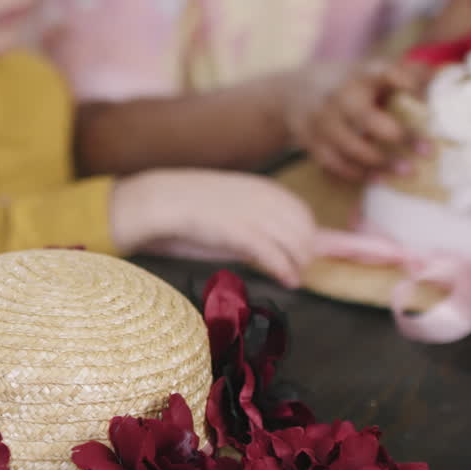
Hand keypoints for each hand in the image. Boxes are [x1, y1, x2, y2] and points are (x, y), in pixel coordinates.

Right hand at [112, 169, 315, 287]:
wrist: (161, 201)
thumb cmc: (191, 207)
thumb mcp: (232, 206)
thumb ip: (257, 216)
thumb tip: (279, 234)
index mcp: (264, 188)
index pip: (303, 212)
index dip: (309, 236)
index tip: (304, 253)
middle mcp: (265, 199)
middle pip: (305, 229)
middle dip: (306, 252)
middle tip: (297, 270)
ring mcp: (254, 214)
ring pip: (296, 243)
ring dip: (299, 264)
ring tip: (292, 277)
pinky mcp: (241, 232)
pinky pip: (275, 254)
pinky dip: (285, 269)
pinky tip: (288, 280)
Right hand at [286, 59, 430, 181]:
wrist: (291, 92)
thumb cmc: (346, 83)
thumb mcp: (369, 71)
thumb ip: (403, 73)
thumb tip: (441, 79)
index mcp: (360, 75)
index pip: (386, 73)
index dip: (408, 84)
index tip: (428, 100)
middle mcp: (339, 97)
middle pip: (368, 119)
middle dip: (401, 136)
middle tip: (429, 151)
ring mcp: (323, 121)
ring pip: (352, 147)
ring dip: (381, 162)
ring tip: (409, 172)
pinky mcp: (312, 142)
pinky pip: (335, 163)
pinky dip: (357, 173)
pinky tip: (378, 179)